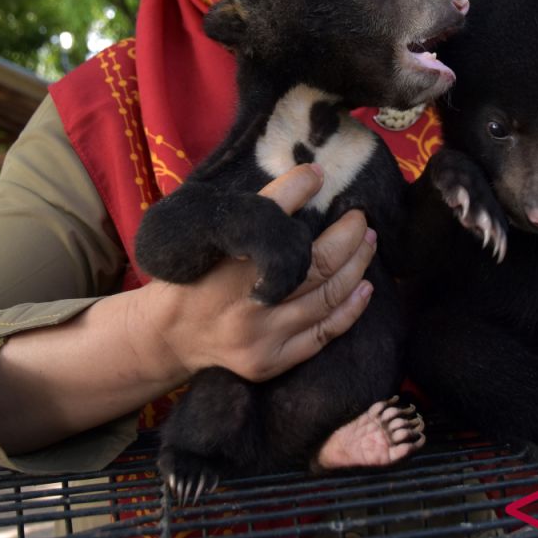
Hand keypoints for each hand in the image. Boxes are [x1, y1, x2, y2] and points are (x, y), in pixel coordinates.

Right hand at [147, 163, 376, 382]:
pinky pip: (323, 333)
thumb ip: (253, 210)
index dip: (300, 188)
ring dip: (356, 266)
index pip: (270, 215)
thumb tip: (309, 175)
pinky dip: (350, 308)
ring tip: (367, 244)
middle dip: (347, 235)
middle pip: (315, 261)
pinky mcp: (269, 361)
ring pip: (327, 296)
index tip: (320, 176)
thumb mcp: (209, 236)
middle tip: (360, 218)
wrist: (169, 337)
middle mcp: (244, 300)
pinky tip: (365, 287)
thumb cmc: (194, 277)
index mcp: (223, 261)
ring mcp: (259, 336)